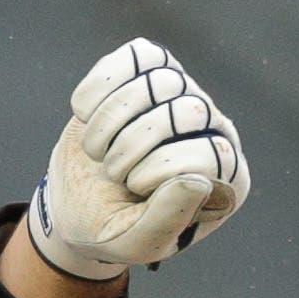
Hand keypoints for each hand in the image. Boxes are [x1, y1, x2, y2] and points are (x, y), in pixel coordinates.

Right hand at [24, 39, 245, 283]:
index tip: (134, 189)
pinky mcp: (150, 71)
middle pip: (187, 110)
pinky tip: (86, 114)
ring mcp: (182, 95)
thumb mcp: (138, 242)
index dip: (164, 168)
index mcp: (225, 177)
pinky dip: (100, 86)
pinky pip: (137, 55)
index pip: (214, 154)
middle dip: (133, 144)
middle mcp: (212, 130)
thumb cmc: (112, 229)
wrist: (73, 205)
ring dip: (110, 119)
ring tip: (97, 150)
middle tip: (112, 173)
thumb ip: (169, 219)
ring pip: (160, 78)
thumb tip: (197, 180)